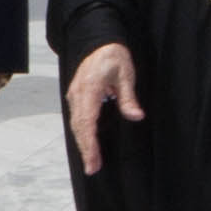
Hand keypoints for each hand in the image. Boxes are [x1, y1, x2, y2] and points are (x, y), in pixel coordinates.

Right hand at [66, 40, 142, 174]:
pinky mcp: (76, 96)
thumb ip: (128, 98)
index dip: (90, 143)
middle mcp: (78, 94)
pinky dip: (82, 133)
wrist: (99, 41)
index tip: (93, 160)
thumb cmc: (113, 56)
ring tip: (91, 162)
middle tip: (93, 169)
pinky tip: (88, 144)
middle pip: (79, 127)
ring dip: (83, 144)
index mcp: (89, 89)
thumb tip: (136, 117)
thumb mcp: (126, 75)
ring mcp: (74, 95)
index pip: (87, 121)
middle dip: (85, 149)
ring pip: (76, 124)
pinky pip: (77, 118)